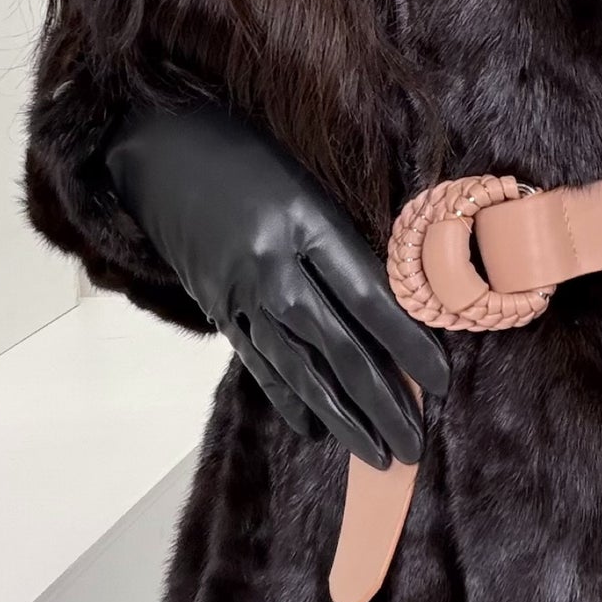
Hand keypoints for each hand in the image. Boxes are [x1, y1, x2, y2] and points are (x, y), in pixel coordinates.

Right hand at [104, 100, 448, 467]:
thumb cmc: (250, 154)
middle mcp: (271, 267)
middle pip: (339, 348)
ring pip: (300, 369)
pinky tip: (316, 428)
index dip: (410, 347)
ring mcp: (238, 294)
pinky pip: (259, 364)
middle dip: (382, 402)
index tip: (442, 384)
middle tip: (415, 446)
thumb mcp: (309, 182)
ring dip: (342, 417)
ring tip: (376, 453)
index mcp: (305, 224)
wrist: (159, 149)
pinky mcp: (215, 307)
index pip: (370, 300)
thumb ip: (347, 240)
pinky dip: (290, 400)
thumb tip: (401, 306)